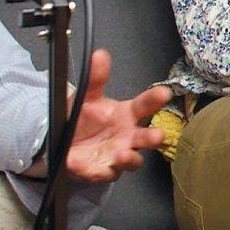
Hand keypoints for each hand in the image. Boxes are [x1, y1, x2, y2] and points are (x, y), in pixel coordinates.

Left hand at [40, 49, 170, 182]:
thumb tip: (100, 55)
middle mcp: (128, 137)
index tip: (164, 93)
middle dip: (153, 137)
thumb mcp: (86, 97)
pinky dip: (95, 171)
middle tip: (158, 135)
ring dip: (129, 158)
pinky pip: (103, 174)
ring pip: (132, 161)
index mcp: (126, 115)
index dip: (155, 100)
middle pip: (147, 138)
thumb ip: (96, 78)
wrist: (66, 143)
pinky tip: (82, 165)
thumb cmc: (84, 119)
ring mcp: (118, 156)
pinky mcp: (103, 172)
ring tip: (123, 154)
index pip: (145, 106)